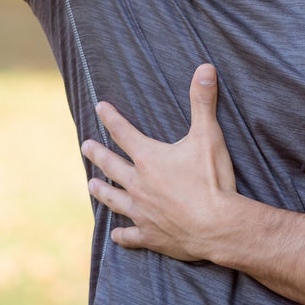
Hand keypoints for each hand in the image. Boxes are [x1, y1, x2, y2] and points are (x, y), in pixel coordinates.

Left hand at [81, 63, 238, 261]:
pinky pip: (131, 235)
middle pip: (112, 166)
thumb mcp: (208, 135)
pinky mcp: (151, 235)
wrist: (218, 226)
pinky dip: (122, 236)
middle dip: (98, 154)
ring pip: (115, 200)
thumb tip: (205, 67)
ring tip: (91, 185)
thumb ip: (203, 101)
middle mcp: (139, 184)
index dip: (111, 118)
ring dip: (102, 191)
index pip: (124, 132)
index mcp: (150, 159)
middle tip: (85, 146)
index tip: (99, 107)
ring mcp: (143, 212)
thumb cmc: (212, 180)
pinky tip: (115, 236)